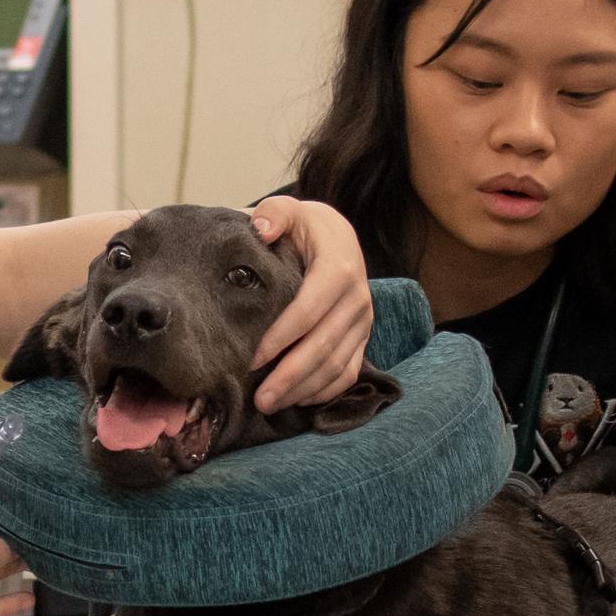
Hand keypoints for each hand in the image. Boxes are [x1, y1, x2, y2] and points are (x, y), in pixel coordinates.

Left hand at [248, 198, 373, 413]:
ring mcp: (363, 321)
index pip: (309, 310)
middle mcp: (357, 297)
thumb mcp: (289, 211)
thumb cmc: (303, 228)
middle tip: (259, 399)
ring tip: (270, 405)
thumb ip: (274, 212)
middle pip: (324, 345)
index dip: (281, 337)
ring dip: (304, 389)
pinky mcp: (363, 337)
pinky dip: (325, 392)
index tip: (251, 358)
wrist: (335, 236)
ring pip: (337, 365)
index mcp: (339, 267)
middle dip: (291, 375)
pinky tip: (298, 401)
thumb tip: (261, 228)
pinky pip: (349, 373)